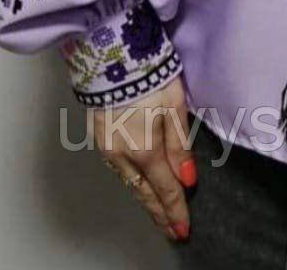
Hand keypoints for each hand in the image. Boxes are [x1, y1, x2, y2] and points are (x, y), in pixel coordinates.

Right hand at [91, 74, 196, 242]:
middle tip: (173, 232)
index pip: (165, 189)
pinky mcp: (99, 137)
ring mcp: (107, 148)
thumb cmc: (149, 75)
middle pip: (144, 192)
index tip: (184, 230)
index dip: (175, 210)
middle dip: (160, 213)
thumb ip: (180, 145)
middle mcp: (122, 155)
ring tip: (158, 215)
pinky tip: (139, 186)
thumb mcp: (174, 106)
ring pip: (129, 183)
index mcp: (144, 150)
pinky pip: (119, 170)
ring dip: (145, 200)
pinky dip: (132, 183)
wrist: (111, 55)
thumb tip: (187, 179)